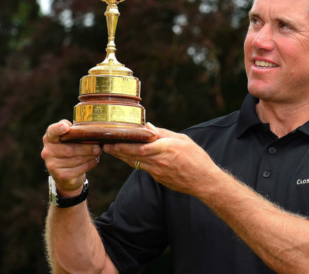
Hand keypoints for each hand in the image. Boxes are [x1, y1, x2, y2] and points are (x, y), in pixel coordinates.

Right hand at [41, 120, 101, 195]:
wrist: (65, 175)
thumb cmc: (69, 150)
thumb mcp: (68, 139)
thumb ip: (73, 131)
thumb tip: (86, 128)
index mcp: (49, 139)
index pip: (52, 132)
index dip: (58, 129)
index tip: (66, 127)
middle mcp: (47, 152)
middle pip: (69, 149)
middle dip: (86, 148)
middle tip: (98, 147)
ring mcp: (52, 165)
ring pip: (76, 159)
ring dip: (90, 156)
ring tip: (97, 153)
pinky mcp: (61, 176)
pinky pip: (79, 169)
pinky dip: (90, 164)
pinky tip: (94, 161)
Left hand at [103, 123, 221, 195]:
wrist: (204, 182)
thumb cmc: (197, 158)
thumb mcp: (182, 140)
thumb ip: (163, 133)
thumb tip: (148, 126)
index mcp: (165, 149)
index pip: (140, 148)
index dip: (125, 146)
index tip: (113, 141)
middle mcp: (159, 161)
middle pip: (133, 156)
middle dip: (118, 151)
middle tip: (105, 145)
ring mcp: (157, 172)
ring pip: (136, 163)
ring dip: (123, 157)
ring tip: (111, 150)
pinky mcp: (158, 179)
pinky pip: (144, 168)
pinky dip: (135, 162)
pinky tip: (128, 157)